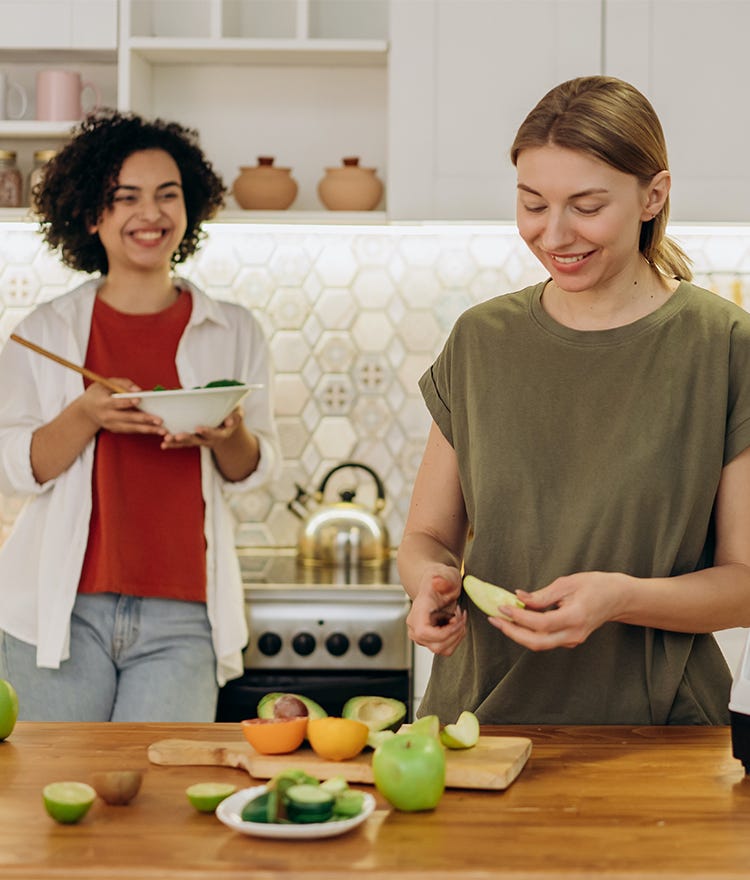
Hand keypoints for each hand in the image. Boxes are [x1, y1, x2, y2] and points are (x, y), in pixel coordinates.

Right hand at [79, 379, 165, 435]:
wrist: (85, 410)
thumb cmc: (99, 393)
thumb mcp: (106, 383)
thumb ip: (122, 384)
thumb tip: (139, 390)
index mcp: (102, 403)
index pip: (116, 403)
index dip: (127, 402)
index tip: (139, 400)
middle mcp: (106, 416)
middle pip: (127, 418)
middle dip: (144, 419)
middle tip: (159, 420)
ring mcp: (110, 425)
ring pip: (131, 428)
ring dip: (148, 429)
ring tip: (162, 430)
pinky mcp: (115, 429)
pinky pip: (131, 430)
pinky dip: (144, 431)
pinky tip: (156, 430)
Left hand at [160, 406, 243, 449]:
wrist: (229, 424)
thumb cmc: (232, 414)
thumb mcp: (238, 413)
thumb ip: (235, 416)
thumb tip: (229, 421)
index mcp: (222, 434)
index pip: (215, 434)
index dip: (207, 432)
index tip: (199, 429)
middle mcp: (210, 439)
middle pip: (198, 440)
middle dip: (187, 438)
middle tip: (176, 436)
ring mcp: (201, 440)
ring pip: (188, 442)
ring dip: (176, 442)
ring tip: (166, 440)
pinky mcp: (194, 439)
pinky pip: (183, 443)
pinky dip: (173, 444)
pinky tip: (163, 444)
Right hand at [406, 565, 466, 656]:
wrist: (437, 584)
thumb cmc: (443, 579)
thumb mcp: (447, 575)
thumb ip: (444, 579)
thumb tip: (437, 581)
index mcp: (418, 610)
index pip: (424, 632)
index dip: (445, 633)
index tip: (457, 621)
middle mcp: (414, 626)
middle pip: (435, 645)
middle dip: (455, 633)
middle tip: (461, 616)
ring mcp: (420, 635)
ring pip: (441, 649)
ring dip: (456, 636)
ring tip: (459, 619)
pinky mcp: (428, 641)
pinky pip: (444, 649)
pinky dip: (455, 639)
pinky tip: (456, 625)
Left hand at [488, 571, 629, 650]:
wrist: (618, 598)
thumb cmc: (596, 586)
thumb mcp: (568, 583)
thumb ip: (542, 595)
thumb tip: (519, 598)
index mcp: (575, 617)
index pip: (541, 624)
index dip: (519, 617)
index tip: (502, 606)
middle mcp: (574, 634)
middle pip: (537, 642)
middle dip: (512, 632)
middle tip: (494, 619)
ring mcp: (572, 640)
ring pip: (539, 644)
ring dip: (518, 634)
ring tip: (500, 619)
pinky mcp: (569, 640)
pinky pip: (545, 640)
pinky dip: (528, 632)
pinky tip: (517, 620)